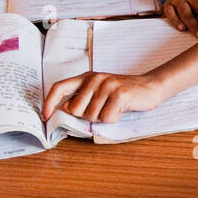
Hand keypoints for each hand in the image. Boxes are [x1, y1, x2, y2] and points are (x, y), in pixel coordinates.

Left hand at [42, 71, 168, 123]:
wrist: (151, 86)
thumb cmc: (123, 93)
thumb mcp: (100, 92)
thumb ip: (82, 99)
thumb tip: (64, 110)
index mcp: (87, 78)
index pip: (59, 87)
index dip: (49, 103)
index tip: (46, 116)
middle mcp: (95, 79)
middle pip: (75, 109)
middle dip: (86, 116)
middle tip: (102, 110)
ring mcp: (107, 85)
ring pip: (91, 116)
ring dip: (103, 118)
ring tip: (114, 108)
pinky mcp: (119, 94)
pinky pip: (107, 117)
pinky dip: (114, 119)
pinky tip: (121, 109)